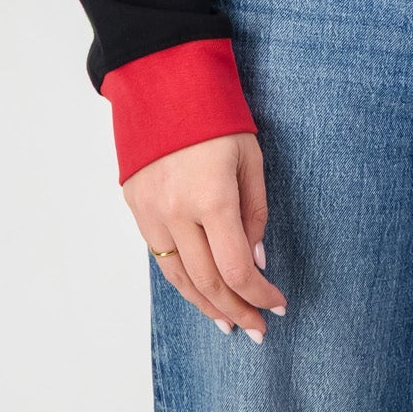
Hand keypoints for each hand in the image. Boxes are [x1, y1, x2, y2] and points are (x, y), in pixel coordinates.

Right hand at [123, 132, 286, 339]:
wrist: (164, 82)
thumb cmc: (217, 117)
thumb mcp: (251, 158)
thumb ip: (254, 213)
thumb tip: (256, 261)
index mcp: (211, 198)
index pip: (237, 268)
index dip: (259, 294)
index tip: (278, 305)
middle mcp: (175, 212)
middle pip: (207, 282)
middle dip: (236, 310)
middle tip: (257, 329)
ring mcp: (149, 212)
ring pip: (178, 277)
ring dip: (205, 305)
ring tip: (228, 323)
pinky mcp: (135, 206)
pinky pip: (160, 255)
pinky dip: (182, 279)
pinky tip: (199, 291)